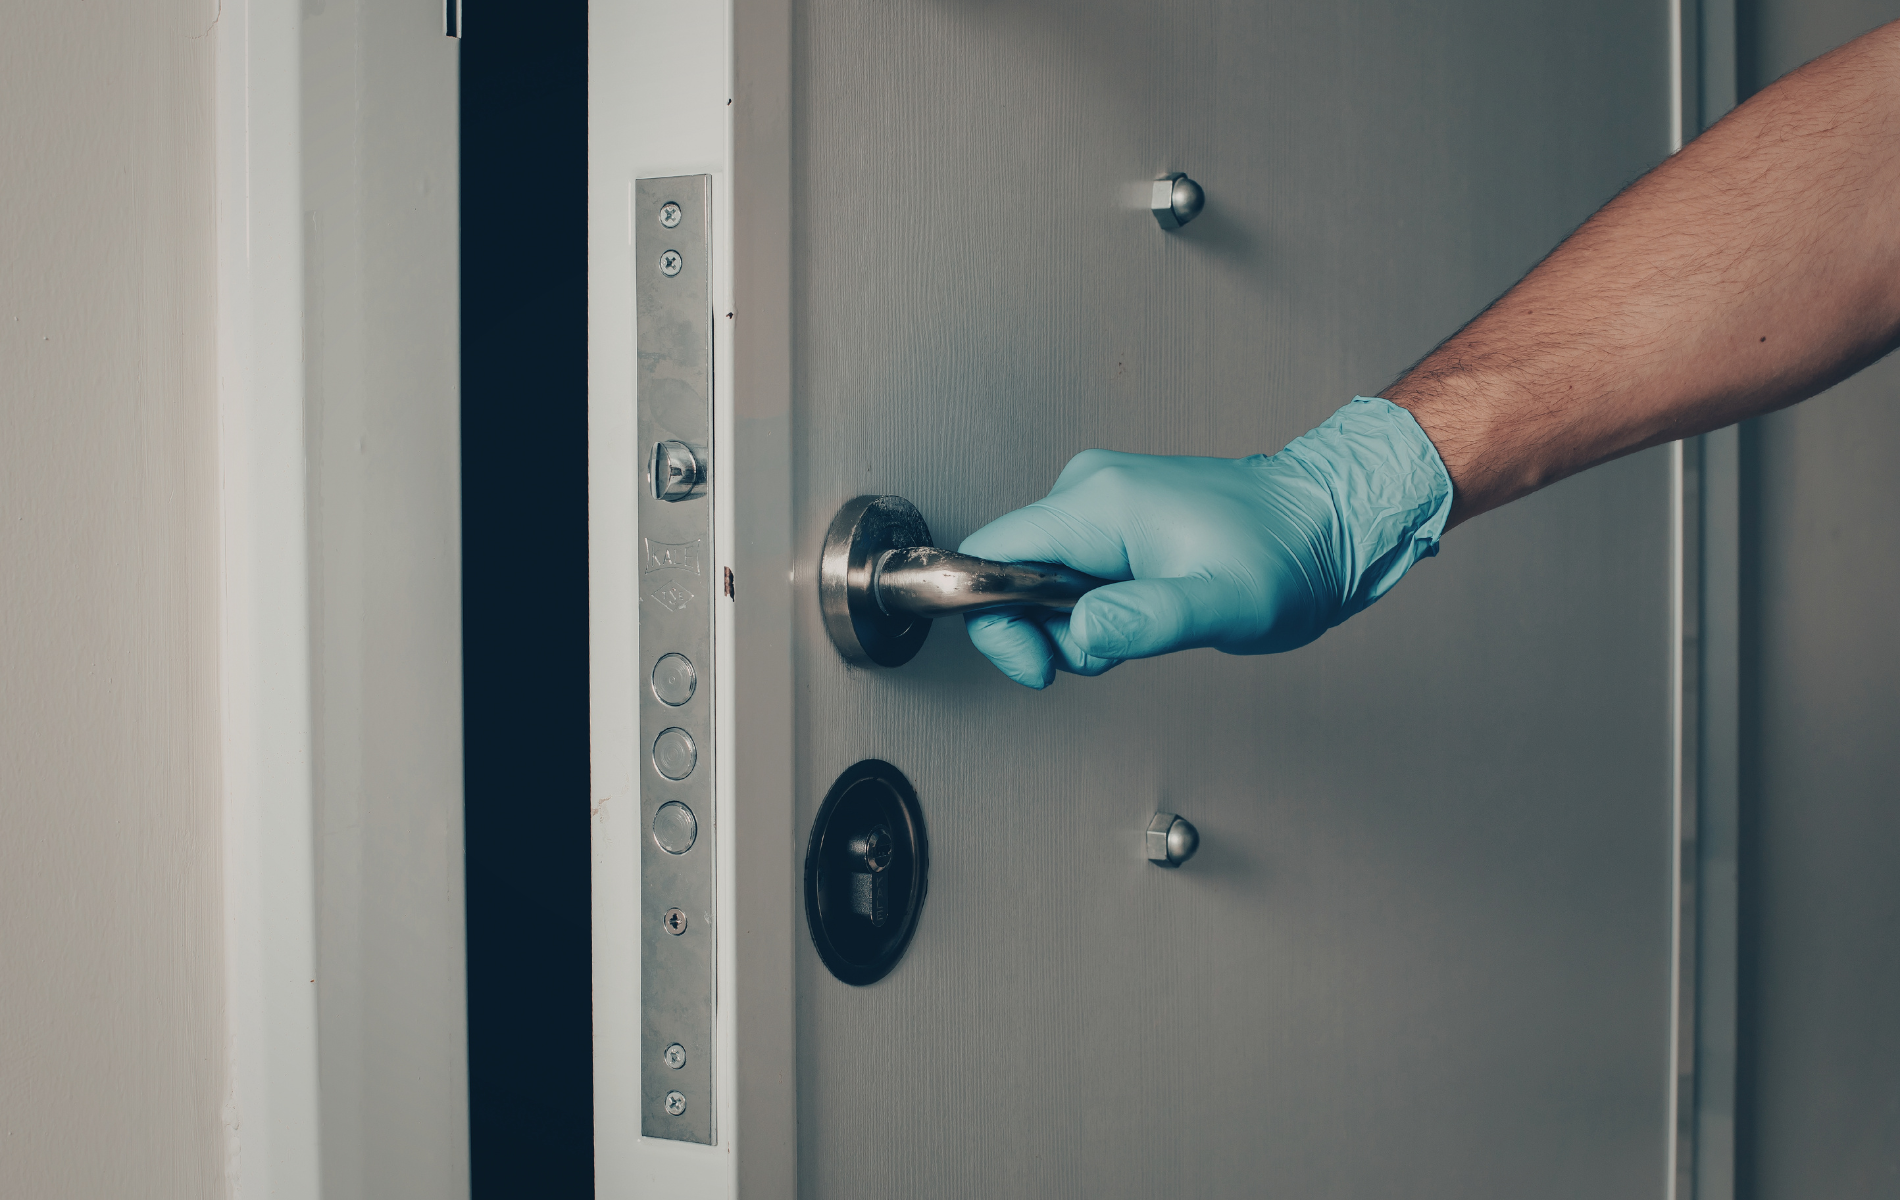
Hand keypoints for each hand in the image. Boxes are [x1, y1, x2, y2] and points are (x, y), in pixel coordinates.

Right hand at [958, 397, 1452, 687]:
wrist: (1331, 521)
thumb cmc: (1286, 557)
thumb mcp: (1221, 606)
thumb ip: (1145, 620)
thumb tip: (1079, 632)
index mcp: (1099, 503)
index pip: (989, 555)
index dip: (993, 618)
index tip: (1039, 664)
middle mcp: (1088, 489)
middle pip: (1009, 571)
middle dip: (1044, 630)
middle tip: (1111, 652)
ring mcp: (1100, 498)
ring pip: (1038, 577)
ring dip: (1073, 623)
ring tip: (1141, 628)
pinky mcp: (1114, 515)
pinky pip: (1069, 569)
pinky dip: (1091, 606)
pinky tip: (1140, 610)